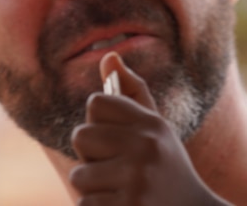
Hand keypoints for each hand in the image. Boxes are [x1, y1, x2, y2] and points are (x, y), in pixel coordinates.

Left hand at [69, 52, 227, 205]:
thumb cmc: (166, 171)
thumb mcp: (156, 131)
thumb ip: (132, 93)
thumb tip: (108, 56)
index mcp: (152, 124)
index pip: (97, 103)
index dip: (99, 124)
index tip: (115, 141)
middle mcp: (146, 146)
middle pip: (81, 135)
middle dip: (91, 158)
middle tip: (117, 171)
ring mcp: (137, 180)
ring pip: (79, 176)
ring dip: (93, 190)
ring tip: (121, 193)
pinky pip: (84, 205)